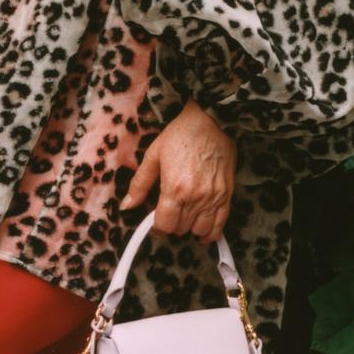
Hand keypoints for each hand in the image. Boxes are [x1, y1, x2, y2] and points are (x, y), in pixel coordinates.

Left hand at [120, 100, 235, 242]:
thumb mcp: (153, 156)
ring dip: (190, 227)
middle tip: (170, 211)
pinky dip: (210, 233)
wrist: (212, 121)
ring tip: (186, 215)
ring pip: (200, 231)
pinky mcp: (227, 195)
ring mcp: (213, 198)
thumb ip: (139, 184)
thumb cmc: (180, 135)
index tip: (156, 219)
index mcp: (174, 189)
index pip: (164, 225)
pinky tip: (202, 229)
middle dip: (172, 224)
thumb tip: (126, 206)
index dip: (157, 226)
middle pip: (180, 229)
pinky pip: (220, 226)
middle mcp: (195, 198)